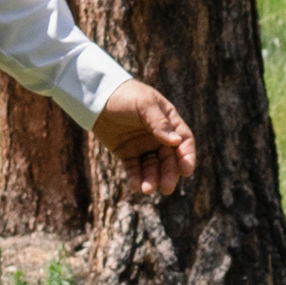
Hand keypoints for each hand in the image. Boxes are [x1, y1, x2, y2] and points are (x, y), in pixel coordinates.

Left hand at [89, 77, 197, 194]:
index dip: (187, 157)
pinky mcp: (128, 154)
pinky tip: (135, 185)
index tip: (186, 171)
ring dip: (152, 179)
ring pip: (153, 168)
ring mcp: (144, 146)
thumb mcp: (144, 104)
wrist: (97, 97)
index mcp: (169, 122)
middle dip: (169, 175)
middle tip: (166, 188)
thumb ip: (159, 123)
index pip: (184, 142)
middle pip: (169, 160)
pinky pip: (135, 169)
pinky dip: (136, 178)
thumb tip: (176, 142)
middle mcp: (160, 137)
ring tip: (146, 189)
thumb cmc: (126, 95)